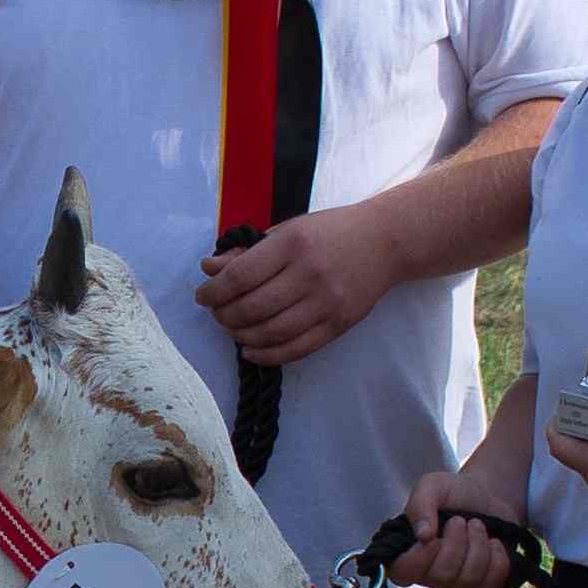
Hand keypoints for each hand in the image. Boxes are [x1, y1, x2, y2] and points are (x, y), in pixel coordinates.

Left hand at [196, 203, 392, 365]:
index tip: (203, 296)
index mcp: (292, 244)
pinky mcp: (338, 325)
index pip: (240, 276)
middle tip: (217, 314)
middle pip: (251, 308)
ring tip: (233, 329)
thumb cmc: (329, 233)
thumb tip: (209, 270)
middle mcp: (308, 274)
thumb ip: (248, 252)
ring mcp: (326, 303)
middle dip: (224, 316)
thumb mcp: (287, 231)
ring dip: (241, 336)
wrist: (384, 242)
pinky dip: (266, 355)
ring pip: (270, 333)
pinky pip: (295, 350)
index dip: (214, 292)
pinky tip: (251, 350)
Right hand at [392, 469, 524, 587]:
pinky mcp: (482, 586)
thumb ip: (420, 505)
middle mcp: (430, 574)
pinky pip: (492, 582)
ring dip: (478, 545)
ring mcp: (457, 584)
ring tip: (476, 526)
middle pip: (442, 576)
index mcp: (409, 552)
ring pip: (469, 579)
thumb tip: (422, 535)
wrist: (487, 496)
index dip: (419, 558)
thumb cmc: (454, 493)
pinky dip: (497, 556)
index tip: (433, 535)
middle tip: (460, 521)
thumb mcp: (432, 486)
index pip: (402, 573)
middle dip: (457, 543)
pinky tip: (492, 542)